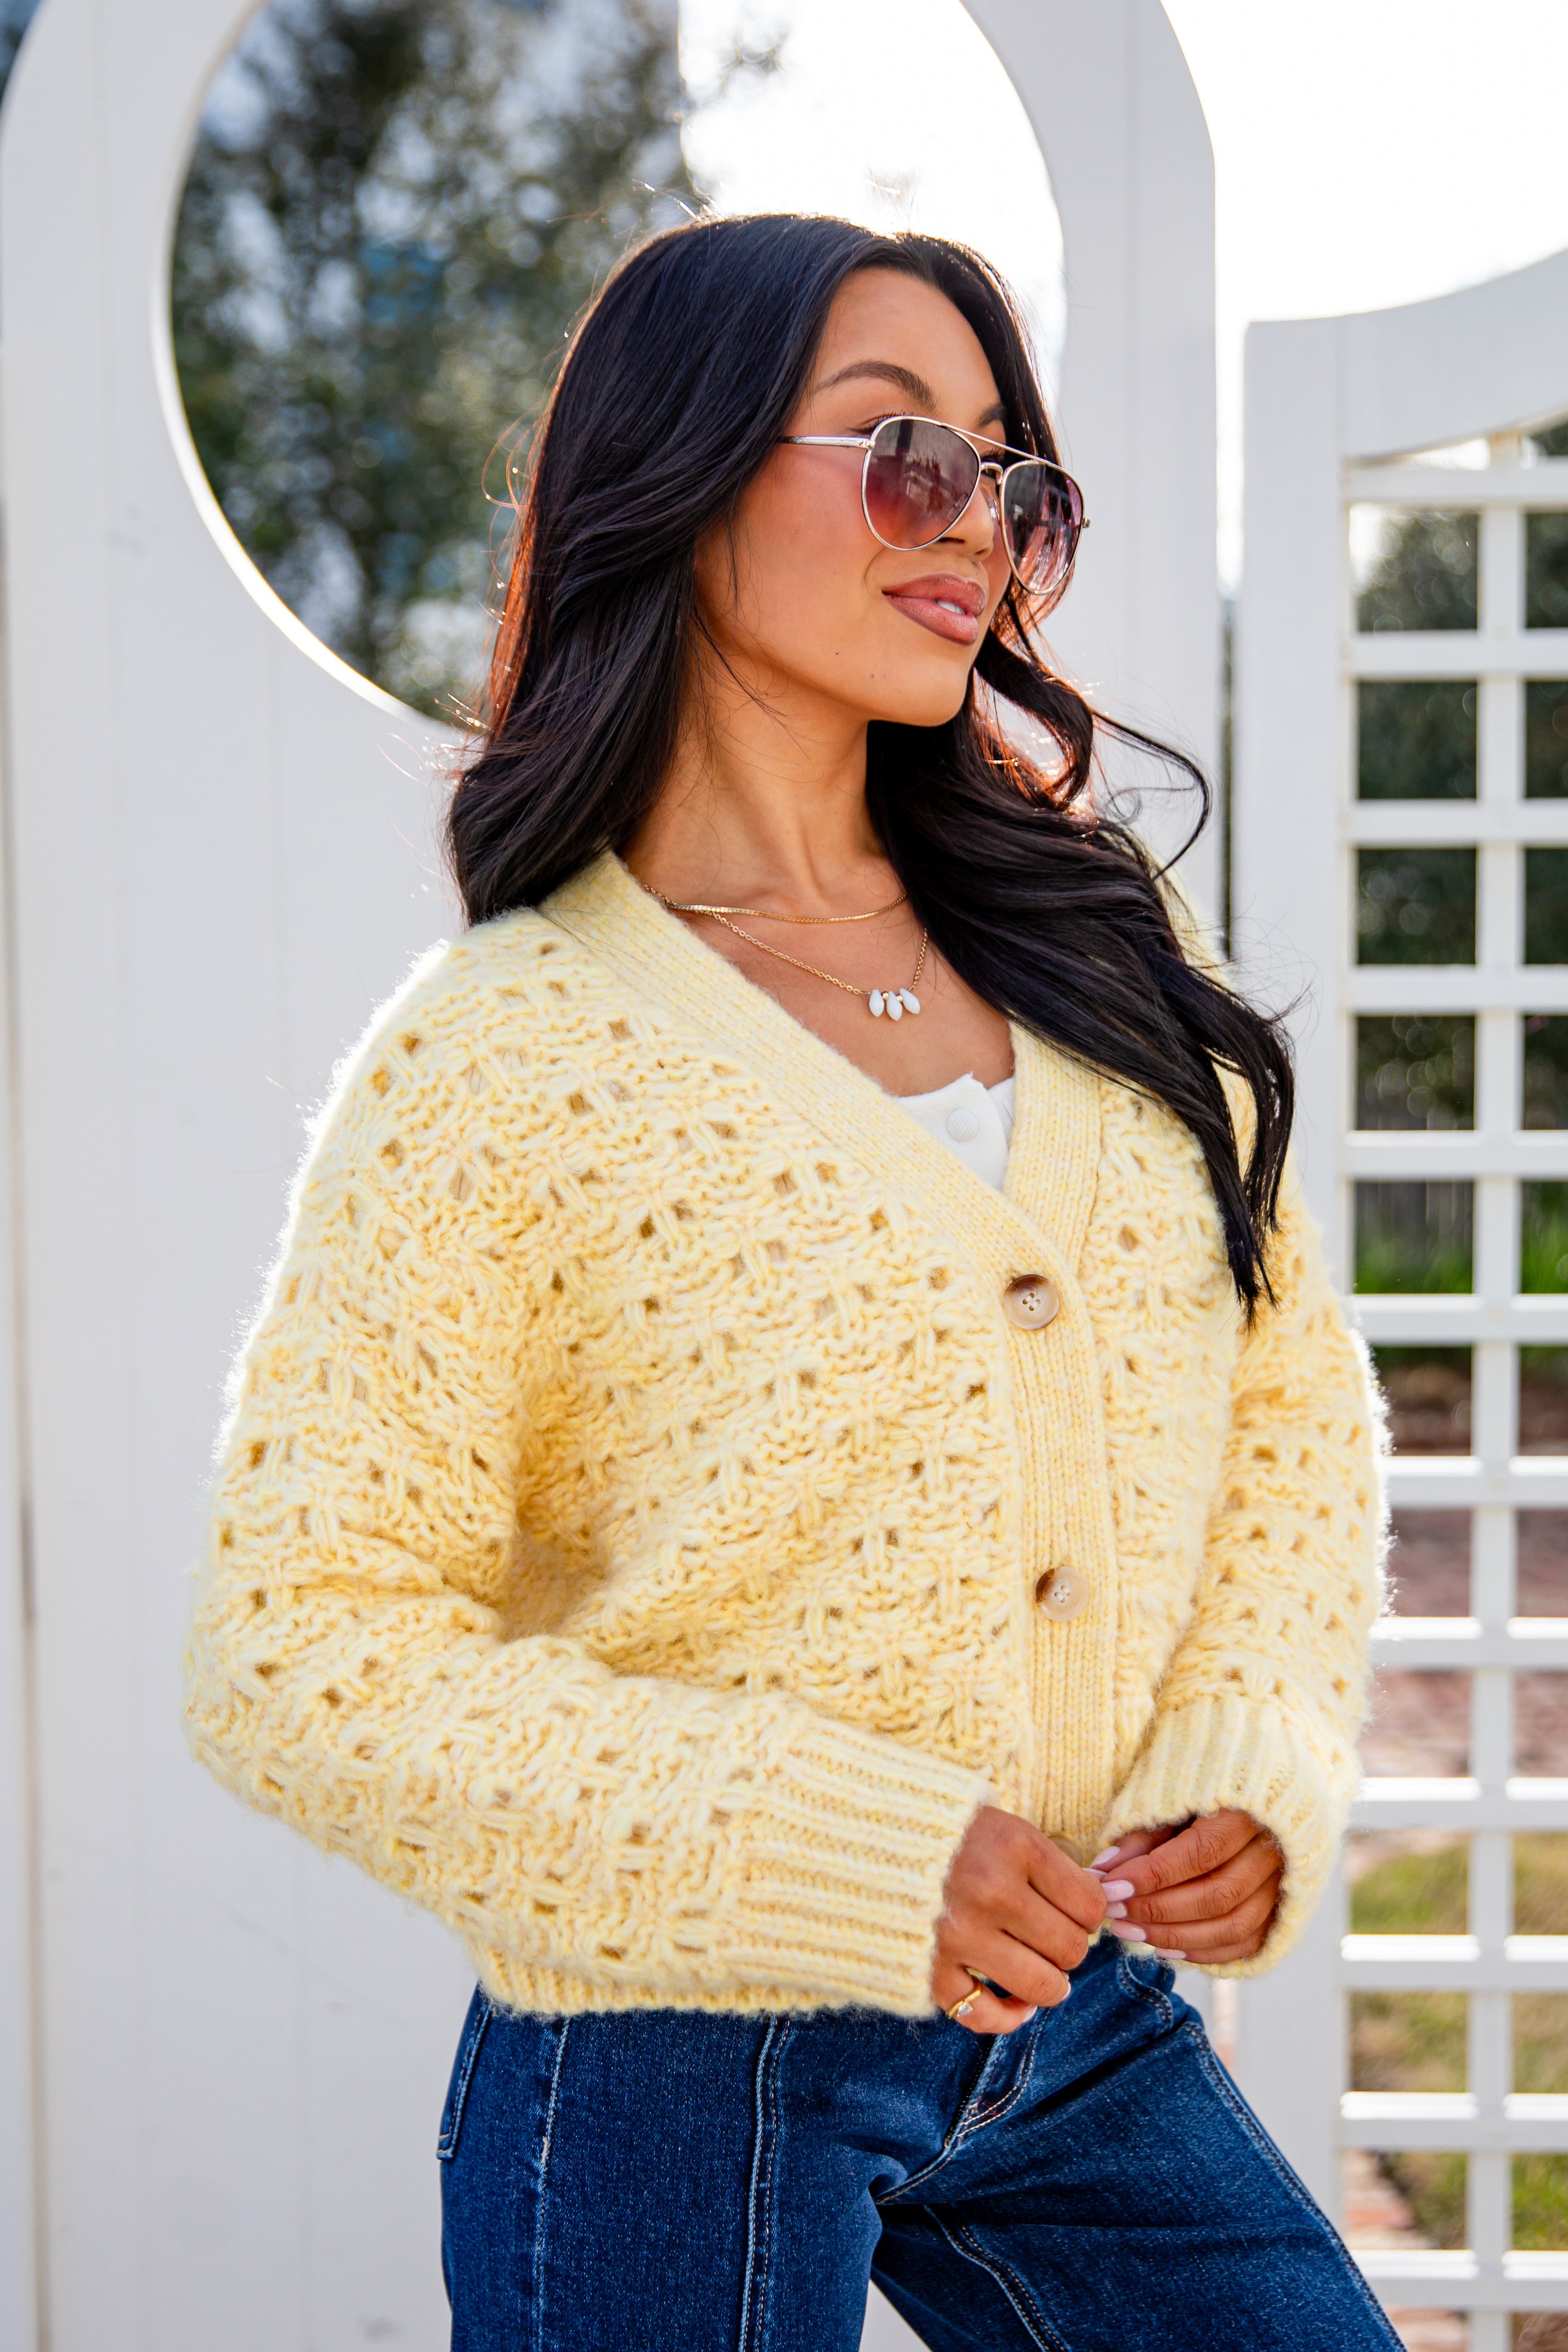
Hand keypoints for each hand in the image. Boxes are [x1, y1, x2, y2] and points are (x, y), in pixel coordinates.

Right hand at [933, 1805, 1107, 2034]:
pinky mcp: (930, 1969)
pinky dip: (1009, 2016)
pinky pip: (985, 2015)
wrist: (862, 1834)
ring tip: (1042, 1970)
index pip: (1088, 1903)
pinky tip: (1017, 2003)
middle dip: (1070, 1946)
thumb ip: (1045, 1862)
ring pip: (1042, 1985)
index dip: (1090, 1911)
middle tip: (1052, 1935)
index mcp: (1013, 1846)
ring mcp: (960, 1935)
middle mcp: (991, 1892)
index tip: (1075, 1908)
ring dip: (1050, 1983)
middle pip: (1070, 1947)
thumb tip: (1096, 1904)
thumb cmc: (944, 1829)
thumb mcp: (1001, 1824)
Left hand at [1089, 1810, 1281, 1964]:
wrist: (1254, 1792)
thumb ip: (1142, 1836)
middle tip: (1114, 1913)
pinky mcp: (1281, 1909)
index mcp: (1250, 1810)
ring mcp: (1284, 1883)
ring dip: (1176, 1936)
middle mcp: (1275, 1850)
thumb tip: (1103, 1871)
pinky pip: (1246, 1943)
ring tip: (1130, 1931)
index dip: (1152, 1875)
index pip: (1201, 1852)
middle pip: (1218, 1895)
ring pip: (1234, 1926)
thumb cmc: (1202, 1792)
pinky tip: (1164, 1949)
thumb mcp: (1171, 1801)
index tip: (1110, 1887)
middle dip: (1158, 1910)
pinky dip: (1204, 1952)